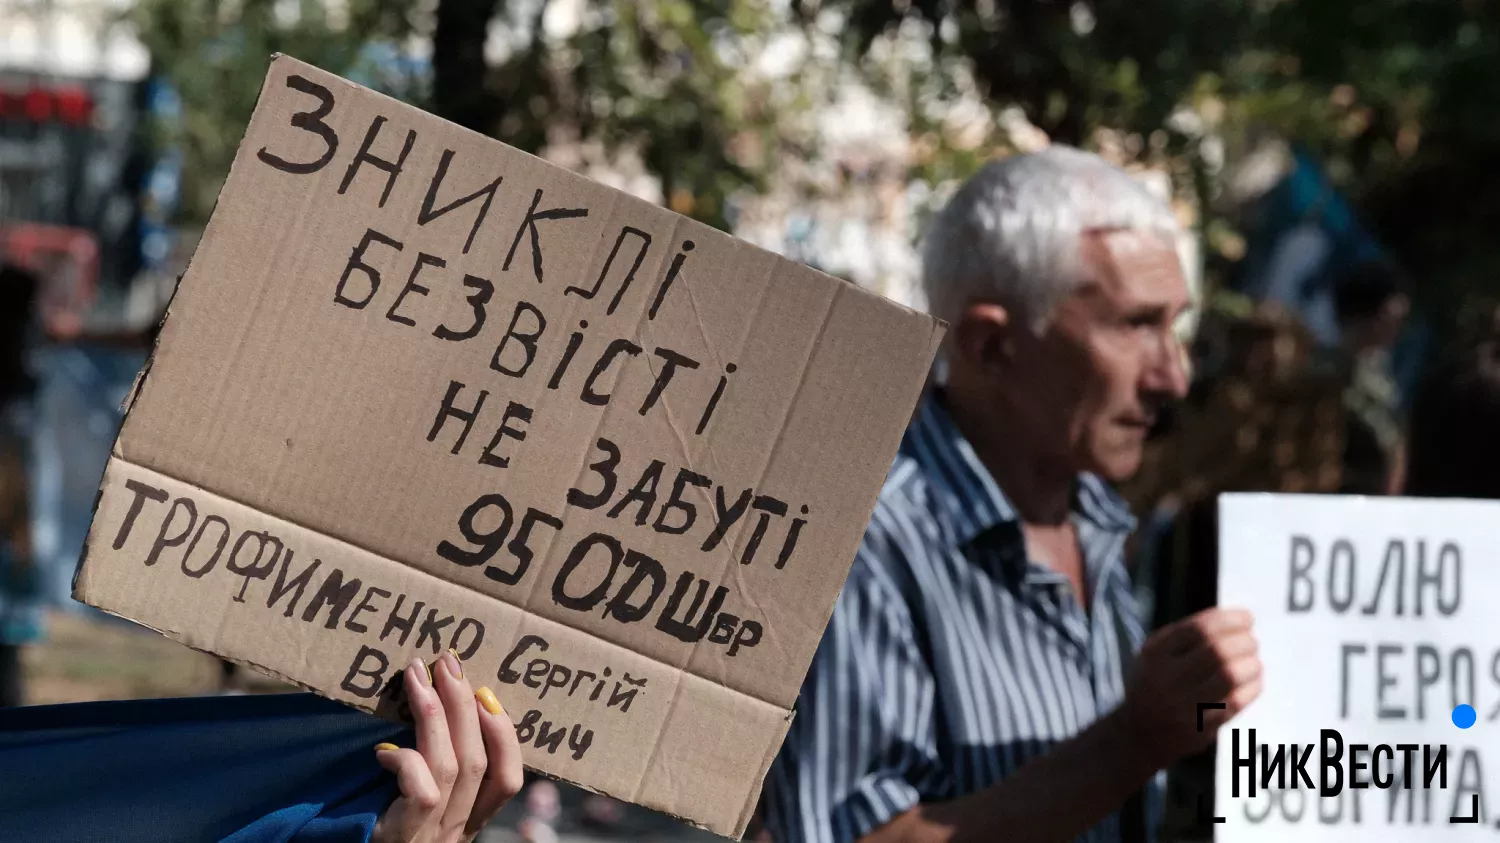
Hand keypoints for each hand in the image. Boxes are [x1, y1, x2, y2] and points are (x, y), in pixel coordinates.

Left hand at [372, 651, 524, 842]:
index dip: (505, 734)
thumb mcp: (409, 812)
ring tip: (416, 677)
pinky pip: (423, 790)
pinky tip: (383, 750)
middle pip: (479, 760)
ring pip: (454, 767)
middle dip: (464, 704)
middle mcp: (456, 832)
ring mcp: (432, 836)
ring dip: (436, 714)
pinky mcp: (403, 837)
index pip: (508, 780)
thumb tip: (425, 712)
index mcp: (466, 823)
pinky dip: (408, 761)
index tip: (486, 692)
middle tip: (447, 662)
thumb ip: (426, 778)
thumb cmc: (367, 837)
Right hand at [1118, 607, 1261, 770]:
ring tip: (1255, 661)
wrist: (1140, 734)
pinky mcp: (1201, 727)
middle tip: (1252, 641)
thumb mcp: (1153, 655)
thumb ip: (1184, 635)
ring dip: (1251, 664)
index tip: (1247, 618)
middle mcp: (1167, 678)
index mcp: (1155, 655)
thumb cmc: (1155, 684)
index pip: (1199, 629)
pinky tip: (1254, 681)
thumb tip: (1233, 619)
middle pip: (1217, 651)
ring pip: (1229, 676)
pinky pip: (1235, 702)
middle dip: (1244, 641)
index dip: (1230, 619)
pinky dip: (1252, 687)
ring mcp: (1184, 705)